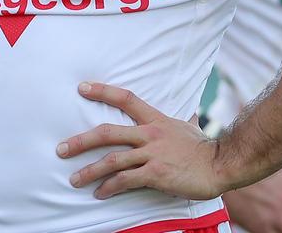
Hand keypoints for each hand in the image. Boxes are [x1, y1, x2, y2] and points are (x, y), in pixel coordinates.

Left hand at [57, 82, 222, 199]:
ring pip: (112, 160)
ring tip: (74, 179)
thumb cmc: (203, 148)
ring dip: (89, 170)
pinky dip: (110, 187)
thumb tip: (189, 115)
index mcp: (156, 120)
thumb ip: (181, 122)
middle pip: (108, 133)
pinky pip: (126, 180)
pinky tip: (100, 193)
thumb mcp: (189, 127)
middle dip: (81, 141)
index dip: (103, 91)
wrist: (220, 165)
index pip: (126, 99)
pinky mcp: (156, 173)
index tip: (82, 88)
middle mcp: (150, 134)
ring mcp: (152, 154)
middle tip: (61, 149)